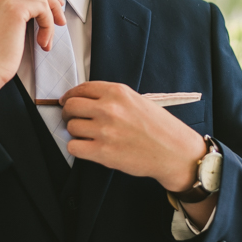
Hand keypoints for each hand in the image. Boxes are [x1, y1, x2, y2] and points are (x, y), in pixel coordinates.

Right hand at [0, 0, 65, 114]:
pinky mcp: (15, 9)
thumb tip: (39, 8)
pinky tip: (42, 43)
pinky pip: (44, 9)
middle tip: (60, 19)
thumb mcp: (1, 27)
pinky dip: (48, 26)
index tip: (52, 11)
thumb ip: (13, 13)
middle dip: (51, 1)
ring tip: (45, 41)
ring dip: (49, 21)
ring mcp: (4, 0)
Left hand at [60, 81, 205, 191]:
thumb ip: (111, 97)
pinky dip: (77, 147)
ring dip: (76, 132)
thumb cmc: (158, 127)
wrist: (174, 152)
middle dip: (68, 113)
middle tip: (73, 119)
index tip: (67, 101)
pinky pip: (74, 146)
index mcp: (117, 92)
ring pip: (71, 126)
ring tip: (88, 135)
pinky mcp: (103, 152)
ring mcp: (105, 130)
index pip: (81, 89)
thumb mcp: (136, 100)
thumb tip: (85, 100)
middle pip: (71, 106)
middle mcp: (109, 108)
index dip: (70, 96)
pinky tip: (88, 147)